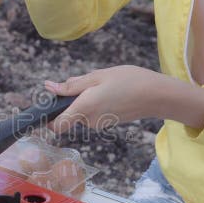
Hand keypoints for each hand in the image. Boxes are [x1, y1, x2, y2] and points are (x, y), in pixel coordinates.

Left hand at [44, 66, 203, 132]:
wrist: (156, 95)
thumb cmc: (128, 80)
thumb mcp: (97, 76)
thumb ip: (71, 85)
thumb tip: (49, 88)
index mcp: (84, 108)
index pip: (56, 126)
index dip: (47, 119)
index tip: (47, 106)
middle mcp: (90, 121)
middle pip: (68, 116)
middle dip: (69, 102)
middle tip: (84, 83)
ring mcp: (99, 124)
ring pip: (80, 114)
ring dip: (83, 102)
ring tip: (101, 86)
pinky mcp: (107, 123)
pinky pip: (92, 114)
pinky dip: (94, 104)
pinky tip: (108, 93)